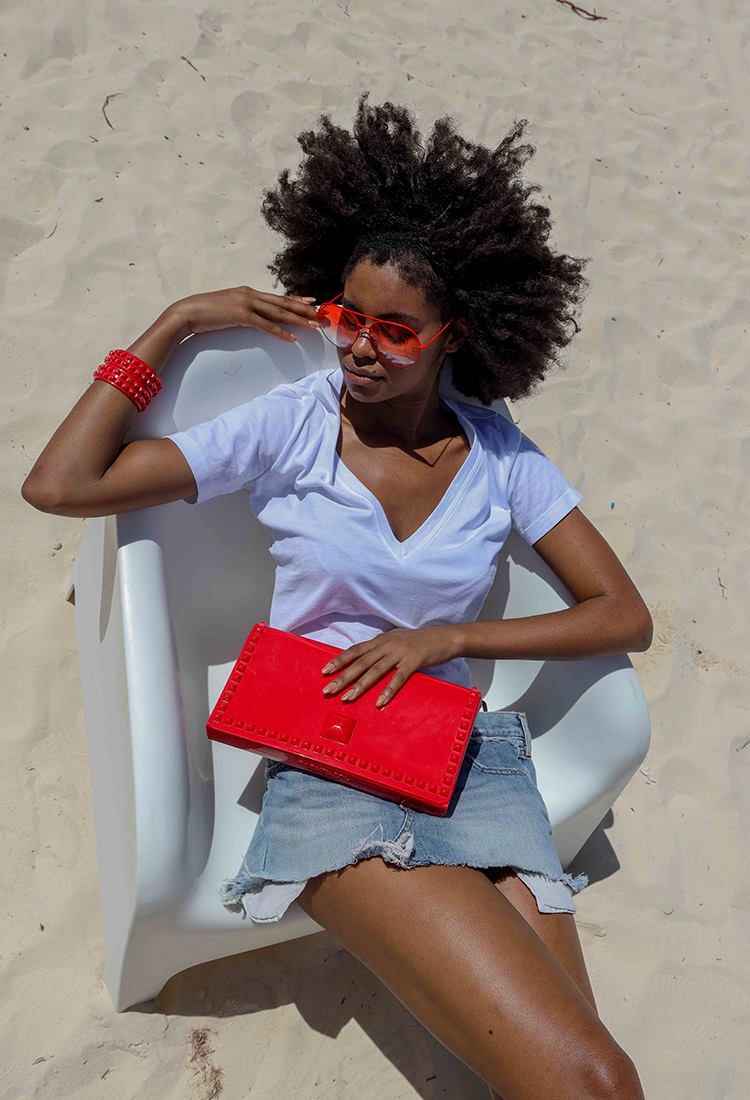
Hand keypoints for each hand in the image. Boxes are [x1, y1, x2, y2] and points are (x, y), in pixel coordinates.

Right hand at [168, 285, 319, 339]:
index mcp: (248, 292)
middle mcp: (250, 294)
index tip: (312, 301)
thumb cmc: (206, 312)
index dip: (296, 299)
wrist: (189, 312)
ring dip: (297, 320)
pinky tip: (292, 338)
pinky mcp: (241, 315)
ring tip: (313, 326)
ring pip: (278, 313)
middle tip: (321, 314)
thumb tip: (253, 317)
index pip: (277, 297)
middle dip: (303, 309)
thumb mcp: (228, 307)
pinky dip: (280, 332)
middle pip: (283, 302)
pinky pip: (266, 326)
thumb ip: (242, 309)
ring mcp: (246, 303)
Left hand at [319, 627, 458, 707]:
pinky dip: (388, 690)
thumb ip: (380, 649)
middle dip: (342, 677)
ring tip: (347, 698)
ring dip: (360, 685)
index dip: (339, 660)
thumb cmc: (418, 642)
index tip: (324, 671)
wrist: (444, 638)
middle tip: (328, 690)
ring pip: (375, 670)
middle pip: (360, 662)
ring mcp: (400, 653)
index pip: (355, 650)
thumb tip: (364, 660)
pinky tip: (379, 702)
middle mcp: (387, 645)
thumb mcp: (395, 641)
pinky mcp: (414, 661)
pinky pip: (398, 678)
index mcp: (380, 640)